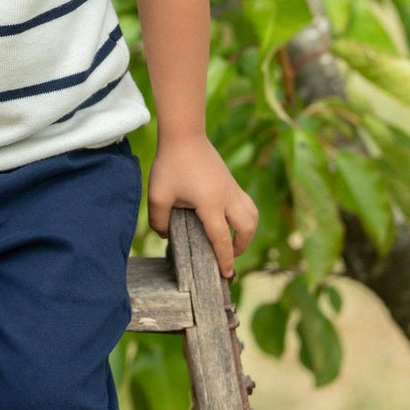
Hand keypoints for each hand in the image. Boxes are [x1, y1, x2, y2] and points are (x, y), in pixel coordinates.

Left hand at [147, 136, 257, 279]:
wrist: (184, 135)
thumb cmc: (170, 165)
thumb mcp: (158, 196)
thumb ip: (159, 221)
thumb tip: (165, 236)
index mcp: (211, 204)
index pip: (222, 238)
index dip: (225, 258)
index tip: (226, 274)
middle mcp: (227, 197)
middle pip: (247, 228)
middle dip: (241, 246)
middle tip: (229, 257)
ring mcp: (232, 188)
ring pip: (252, 215)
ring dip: (247, 232)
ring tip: (233, 241)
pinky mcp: (230, 182)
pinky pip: (246, 205)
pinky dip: (243, 218)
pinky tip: (227, 221)